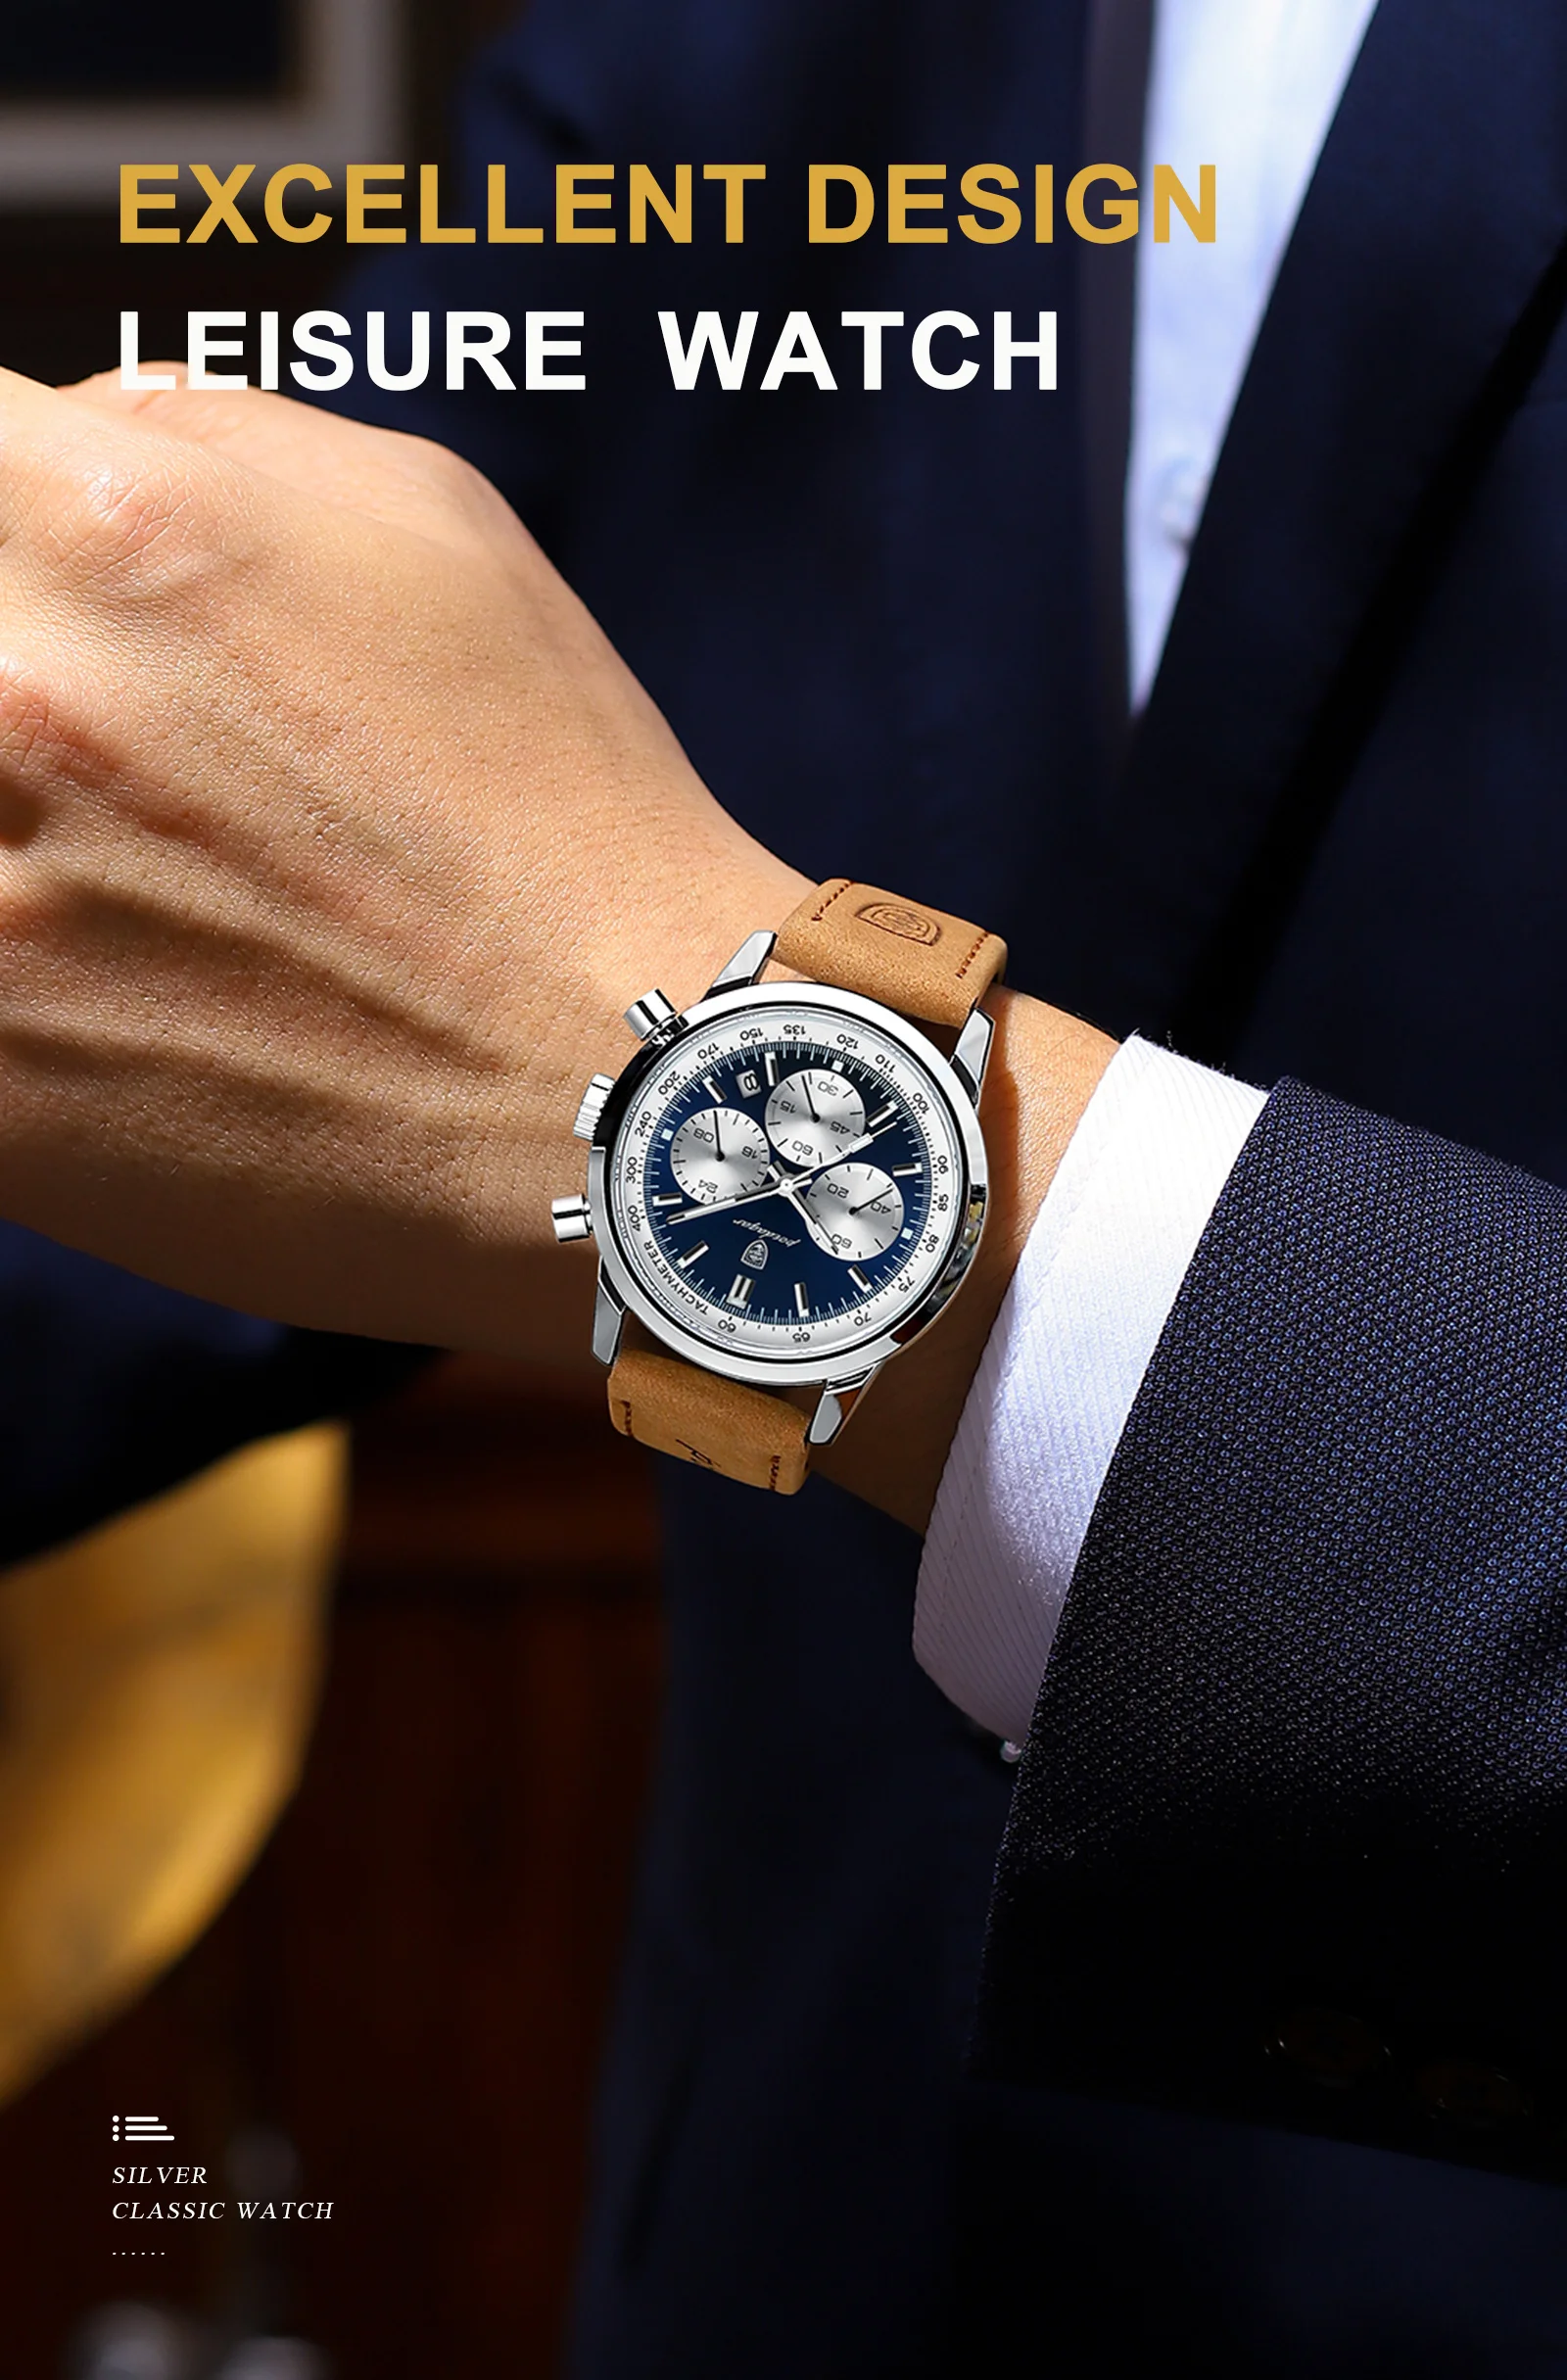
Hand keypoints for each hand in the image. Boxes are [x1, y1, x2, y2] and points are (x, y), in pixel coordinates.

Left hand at [0, 367, 1114, 1523]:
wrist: (640, 1098)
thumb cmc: (561, 813)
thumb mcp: (429, 521)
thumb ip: (201, 428)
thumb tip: (71, 425)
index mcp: (115, 520)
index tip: (25, 599)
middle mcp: (21, 696)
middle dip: (5, 710)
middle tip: (97, 764)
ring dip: (3, 854)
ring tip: (119, 899)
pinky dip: (7, 985)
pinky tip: (99, 1000)